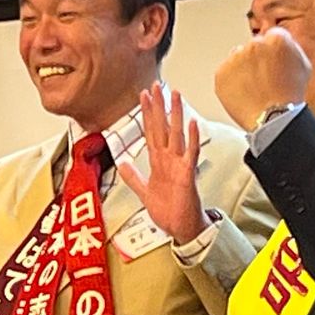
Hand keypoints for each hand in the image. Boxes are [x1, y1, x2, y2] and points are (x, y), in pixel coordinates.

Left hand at [115, 85, 208, 242]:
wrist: (180, 229)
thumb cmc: (168, 211)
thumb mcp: (144, 192)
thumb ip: (133, 177)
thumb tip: (123, 163)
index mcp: (158, 162)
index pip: (151, 132)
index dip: (147, 114)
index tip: (144, 96)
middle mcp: (169, 160)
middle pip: (163, 127)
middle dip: (159, 107)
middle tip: (156, 85)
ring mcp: (179, 166)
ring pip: (176, 135)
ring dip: (175, 115)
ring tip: (174, 95)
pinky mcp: (187, 176)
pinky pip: (190, 154)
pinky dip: (191, 139)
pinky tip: (192, 124)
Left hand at [214, 29, 311, 133]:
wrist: (273, 118)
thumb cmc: (289, 96)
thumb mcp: (303, 66)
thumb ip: (292, 49)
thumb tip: (283, 44)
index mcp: (276, 39)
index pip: (271, 36)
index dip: (272, 52)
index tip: (271, 62)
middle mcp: (254, 44)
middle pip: (253, 47)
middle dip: (257, 60)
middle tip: (263, 79)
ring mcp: (236, 58)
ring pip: (238, 59)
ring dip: (243, 69)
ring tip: (254, 89)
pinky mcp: (222, 73)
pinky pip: (225, 74)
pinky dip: (231, 82)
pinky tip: (244, 94)